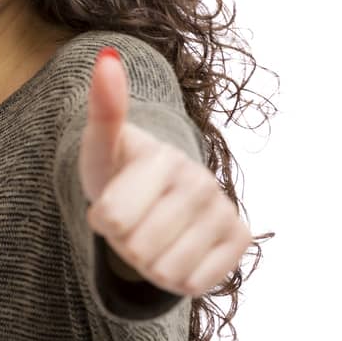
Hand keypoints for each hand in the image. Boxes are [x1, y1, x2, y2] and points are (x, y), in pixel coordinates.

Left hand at [80, 48, 251, 295]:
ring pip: (164, 272)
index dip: (101, 220)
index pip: (110, 220)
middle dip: (124, 243)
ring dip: (148, 264)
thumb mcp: (100, 146)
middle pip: (136, 249)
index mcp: (164, 158)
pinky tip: (177, 249)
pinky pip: (194, 284)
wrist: (154, 196)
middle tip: (132, 221)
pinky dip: (176, 278)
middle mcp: (202, 181)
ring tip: (152, 234)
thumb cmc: (118, 169)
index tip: (112, 201)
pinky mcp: (240, 239)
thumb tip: (107, 57)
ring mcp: (225, 210)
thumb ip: (104, 108)